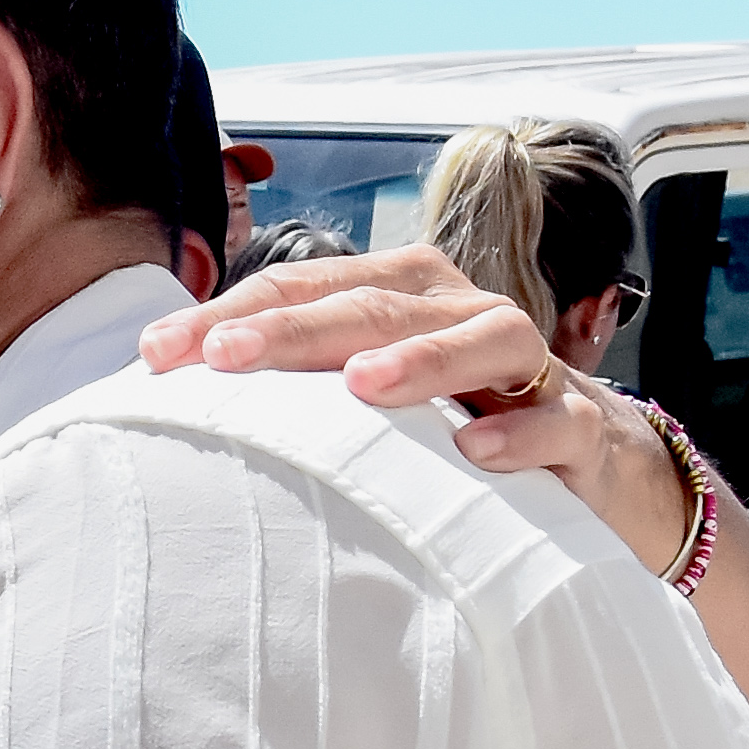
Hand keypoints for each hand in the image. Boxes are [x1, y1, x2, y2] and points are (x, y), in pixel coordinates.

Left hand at [141, 243, 586, 465]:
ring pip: (483, 336)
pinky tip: (472, 451)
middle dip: (295, 326)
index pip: (308, 288)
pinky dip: (520, 432)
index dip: (232, 315)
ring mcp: (529, 367)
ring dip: (421, 357)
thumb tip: (176, 395)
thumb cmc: (457, 418)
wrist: (592, 460)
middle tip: (223, 355)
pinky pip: (558, 420)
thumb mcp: (374, 398)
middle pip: (378, 304)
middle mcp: (463, 313)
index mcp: (403, 294)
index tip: (156, 353)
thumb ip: (296, 387)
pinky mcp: (581, 427)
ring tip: (358, 385)